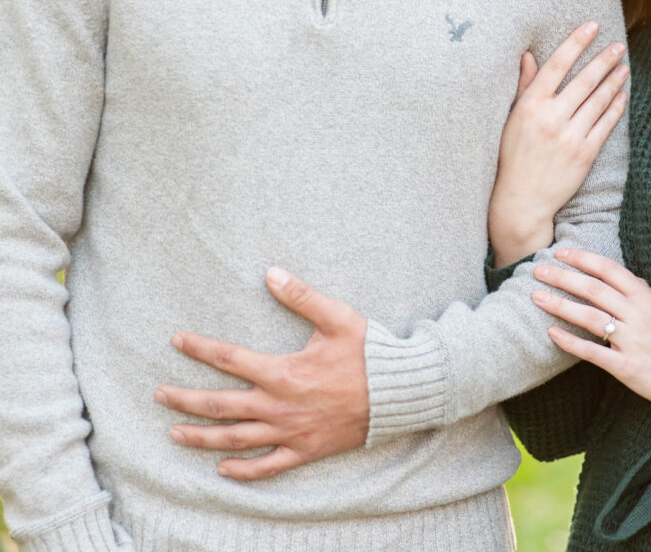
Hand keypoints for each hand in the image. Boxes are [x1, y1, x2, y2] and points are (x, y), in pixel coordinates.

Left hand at [153, 267, 368, 479]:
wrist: (399, 393)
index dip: (199, 348)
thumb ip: (301, 297)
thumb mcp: (337, 318)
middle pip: (220, 405)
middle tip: (159, 395)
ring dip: (201, 436)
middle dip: (185, 400)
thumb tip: (271, 272)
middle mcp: (279, 406)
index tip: (176, 340)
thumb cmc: (369, 353)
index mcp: (282, 372)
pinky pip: (268, 466)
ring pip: (235, 439)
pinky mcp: (305, 450)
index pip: (228, 359)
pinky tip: (223, 469)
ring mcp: (290, 432)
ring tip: (175, 433)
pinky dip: (243, 471)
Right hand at [488, 22, 628, 267]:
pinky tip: (622, 95)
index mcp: (530, 105)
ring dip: (614, 81)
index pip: (557, 64)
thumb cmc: (513, 157)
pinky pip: (605, 124)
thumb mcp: (512, 119)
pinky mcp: (585, 154)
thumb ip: (525, 86)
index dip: (577, 42)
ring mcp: (570, 136)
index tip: (592, 26)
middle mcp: (551, 118)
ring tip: (624, 67)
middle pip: (584, 80)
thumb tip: (528, 55)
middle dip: (604, 59)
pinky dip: (615, 108)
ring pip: (598, 100)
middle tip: (618, 45)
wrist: (522, 200)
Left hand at [531, 248, 650, 405]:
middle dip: (564, 278)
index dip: (583, 259)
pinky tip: (552, 334)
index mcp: (646, 298)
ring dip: (560, 306)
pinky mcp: (625, 366)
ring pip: (590, 318)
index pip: (610, 270)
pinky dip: (570, 342)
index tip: (560, 253)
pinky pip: (593, 352)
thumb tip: (630, 278)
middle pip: (594, 290)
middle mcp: (637, 315)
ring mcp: (631, 341)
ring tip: (537, 297)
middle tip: (539, 271)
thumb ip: (645, 293)